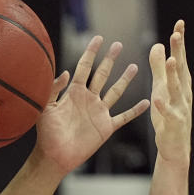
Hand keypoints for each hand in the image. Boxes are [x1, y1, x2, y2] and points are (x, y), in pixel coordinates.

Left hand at [34, 36, 149, 174]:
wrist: (54, 156)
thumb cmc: (46, 134)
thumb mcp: (46, 108)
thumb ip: (54, 89)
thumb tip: (66, 72)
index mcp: (74, 93)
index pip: (84, 68)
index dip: (91, 53)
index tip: (98, 38)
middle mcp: (88, 99)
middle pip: (102, 75)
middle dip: (109, 60)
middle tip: (118, 45)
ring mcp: (99, 112)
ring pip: (115, 92)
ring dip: (124, 80)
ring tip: (134, 66)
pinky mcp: (106, 127)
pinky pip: (124, 117)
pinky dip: (135, 111)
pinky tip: (147, 103)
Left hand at [150, 20, 191, 168]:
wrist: (175, 147)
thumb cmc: (168, 116)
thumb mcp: (161, 89)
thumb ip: (158, 69)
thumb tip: (157, 44)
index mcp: (180, 84)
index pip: (180, 59)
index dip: (180, 43)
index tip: (179, 23)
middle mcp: (183, 94)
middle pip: (181, 70)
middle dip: (179, 52)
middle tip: (175, 34)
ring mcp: (180, 109)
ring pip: (177, 90)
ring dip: (174, 75)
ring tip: (170, 61)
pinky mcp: (173, 124)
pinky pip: (167, 114)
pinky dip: (163, 106)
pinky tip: (157, 99)